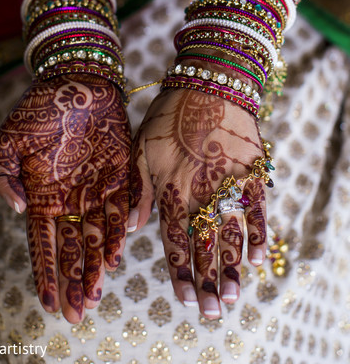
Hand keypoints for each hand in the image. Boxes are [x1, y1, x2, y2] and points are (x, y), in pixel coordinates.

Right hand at [0, 73, 130, 322]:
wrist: (76, 80)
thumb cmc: (38, 108)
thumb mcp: (8, 142)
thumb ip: (3, 178)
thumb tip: (18, 211)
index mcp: (43, 196)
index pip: (43, 243)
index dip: (46, 273)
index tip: (50, 303)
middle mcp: (71, 199)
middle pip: (73, 249)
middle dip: (75, 281)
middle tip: (78, 313)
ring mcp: (97, 189)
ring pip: (98, 235)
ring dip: (98, 264)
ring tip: (97, 292)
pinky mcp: (122, 174)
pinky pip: (122, 207)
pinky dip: (120, 230)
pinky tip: (118, 252)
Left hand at [130, 88, 266, 317]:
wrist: (209, 83)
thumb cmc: (169, 114)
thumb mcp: (142, 146)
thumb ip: (139, 189)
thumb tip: (135, 228)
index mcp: (172, 189)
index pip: (175, 241)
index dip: (179, 271)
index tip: (183, 297)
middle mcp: (200, 193)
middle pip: (204, 246)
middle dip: (206, 281)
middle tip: (211, 311)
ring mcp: (228, 184)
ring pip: (231, 234)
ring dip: (231, 267)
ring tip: (232, 295)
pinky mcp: (250, 171)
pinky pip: (257, 210)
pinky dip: (259, 234)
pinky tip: (259, 258)